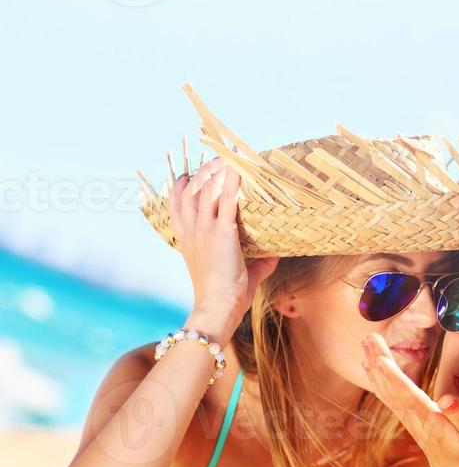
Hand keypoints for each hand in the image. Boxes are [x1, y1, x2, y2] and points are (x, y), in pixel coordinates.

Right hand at [170, 158, 278, 341]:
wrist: (217, 309)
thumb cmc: (226, 297)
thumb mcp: (241, 274)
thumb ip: (257, 262)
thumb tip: (275, 254)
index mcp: (188, 240)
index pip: (176, 205)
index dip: (180, 186)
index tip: (188, 172)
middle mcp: (192, 231)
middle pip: (192, 190)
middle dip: (204, 170)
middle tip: (218, 158)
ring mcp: (205, 231)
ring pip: (207, 189)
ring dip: (218, 170)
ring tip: (230, 157)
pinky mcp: (222, 233)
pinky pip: (226, 200)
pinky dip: (232, 181)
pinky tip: (240, 169)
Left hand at [361, 334, 458, 466]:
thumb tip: (446, 399)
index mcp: (431, 420)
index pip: (408, 395)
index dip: (393, 377)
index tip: (379, 358)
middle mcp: (415, 418)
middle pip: (392, 388)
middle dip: (379, 363)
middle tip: (367, 340)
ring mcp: (410, 419)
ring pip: (388, 390)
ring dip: (376, 368)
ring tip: (366, 346)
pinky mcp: (410, 418)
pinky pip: (391, 396)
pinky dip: (380, 379)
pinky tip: (373, 367)